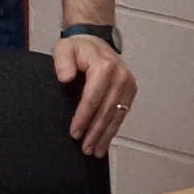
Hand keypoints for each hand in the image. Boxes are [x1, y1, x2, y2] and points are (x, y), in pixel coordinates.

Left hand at [56, 34, 136, 157]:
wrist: (96, 42)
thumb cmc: (80, 48)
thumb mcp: (64, 48)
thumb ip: (62, 62)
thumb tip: (65, 77)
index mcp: (104, 67)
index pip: (93, 99)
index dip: (83, 118)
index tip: (75, 133)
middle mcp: (120, 76)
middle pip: (106, 111)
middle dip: (95, 132)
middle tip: (85, 148)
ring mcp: (128, 84)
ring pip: (116, 115)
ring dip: (106, 135)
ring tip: (96, 150)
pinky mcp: (130, 91)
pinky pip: (122, 113)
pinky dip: (114, 128)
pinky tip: (106, 140)